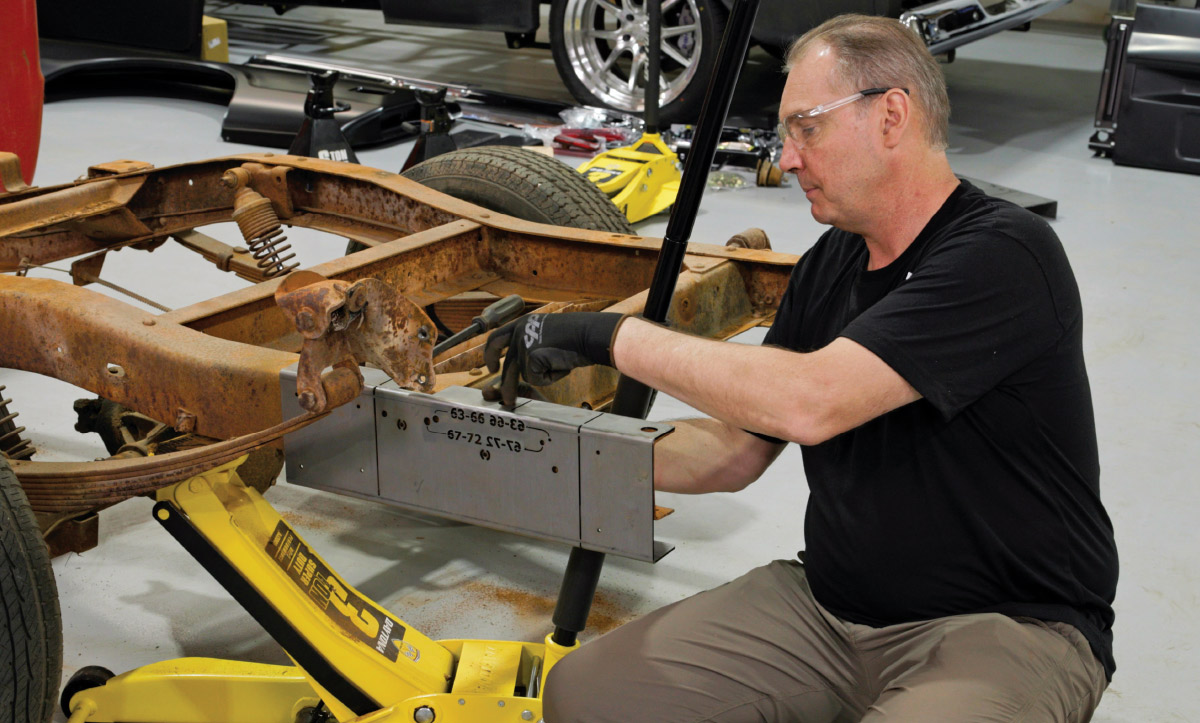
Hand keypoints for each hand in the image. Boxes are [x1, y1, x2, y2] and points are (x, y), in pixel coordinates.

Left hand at [482, 312, 625, 406]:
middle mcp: (519, 331)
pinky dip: (551, 377)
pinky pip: (537, 379)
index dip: (490, 354)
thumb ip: (531, 346)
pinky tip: (562, 365)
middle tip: (507, 399)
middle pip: (507, 364)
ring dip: (537, 379)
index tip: (491, 367)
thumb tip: (521, 368)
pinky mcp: (531, 356)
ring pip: (523, 374)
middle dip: (506, 385)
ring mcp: (523, 343)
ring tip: (551, 372)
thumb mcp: (545, 335)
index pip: (497, 338)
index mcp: (521, 323)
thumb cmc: (575, 336)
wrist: (588, 334)